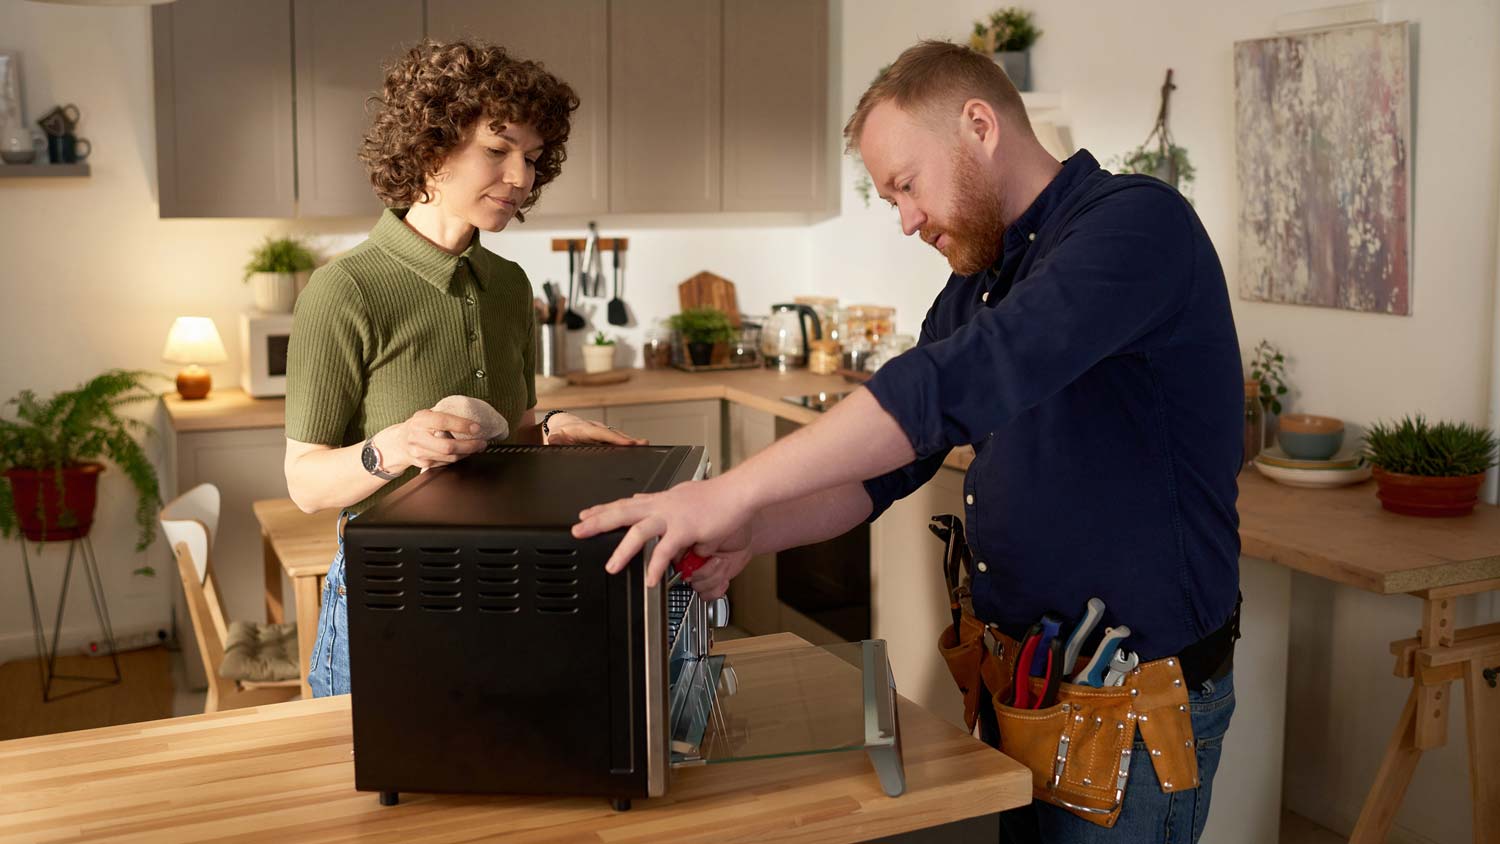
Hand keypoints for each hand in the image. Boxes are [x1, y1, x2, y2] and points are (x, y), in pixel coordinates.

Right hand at [373, 410, 489, 472]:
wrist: (398, 443)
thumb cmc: (417, 426)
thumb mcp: (426, 415)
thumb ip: (442, 415)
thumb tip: (469, 414)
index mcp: (420, 420)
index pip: (443, 421)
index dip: (462, 425)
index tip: (477, 427)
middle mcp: (418, 437)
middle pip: (448, 446)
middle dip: (470, 446)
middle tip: (483, 442)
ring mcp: (420, 453)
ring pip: (450, 457)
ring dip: (468, 453)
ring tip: (478, 447)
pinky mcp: (424, 464)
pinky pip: (447, 463)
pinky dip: (459, 458)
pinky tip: (465, 453)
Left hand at [545, 413, 647, 445]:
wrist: (560, 423)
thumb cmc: (558, 431)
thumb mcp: (553, 435)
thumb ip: (554, 439)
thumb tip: (552, 440)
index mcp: (585, 429)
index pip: (602, 435)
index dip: (615, 439)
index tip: (628, 443)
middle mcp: (596, 429)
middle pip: (614, 435)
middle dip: (628, 439)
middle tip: (644, 443)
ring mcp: (601, 432)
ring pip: (617, 437)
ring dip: (630, 441)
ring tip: (645, 445)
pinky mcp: (603, 437)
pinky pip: (615, 440)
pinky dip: (626, 443)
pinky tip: (637, 449)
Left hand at [572, 475, 753, 586]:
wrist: (739, 492)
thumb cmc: (718, 497)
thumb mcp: (684, 496)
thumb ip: (664, 503)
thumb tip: (646, 503)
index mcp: (661, 500)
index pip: (625, 503)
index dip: (603, 509)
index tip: (584, 515)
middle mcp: (663, 505)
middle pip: (622, 511)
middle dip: (598, 522)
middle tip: (578, 531)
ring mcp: (673, 516)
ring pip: (639, 531)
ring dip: (623, 551)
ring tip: (611, 567)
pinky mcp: (687, 528)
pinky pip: (666, 550)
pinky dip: (656, 566)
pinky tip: (650, 579)